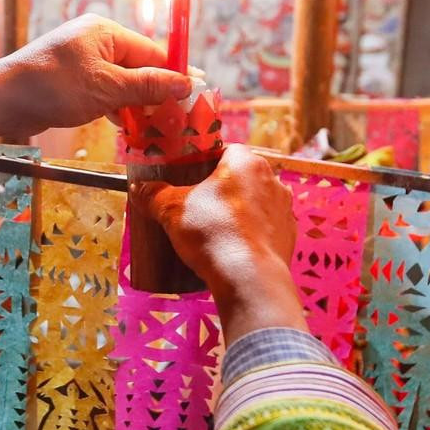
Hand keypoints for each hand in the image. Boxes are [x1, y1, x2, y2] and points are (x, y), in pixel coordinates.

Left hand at [0, 15, 192, 152]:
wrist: (2, 100)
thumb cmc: (54, 87)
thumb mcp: (107, 88)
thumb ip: (148, 86)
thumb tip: (186, 82)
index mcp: (105, 31)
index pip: (152, 51)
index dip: (175, 74)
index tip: (195, 96)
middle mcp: (95, 41)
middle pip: (138, 67)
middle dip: (156, 93)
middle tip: (177, 120)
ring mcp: (81, 62)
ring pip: (121, 83)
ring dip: (136, 106)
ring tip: (156, 130)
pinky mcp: (70, 82)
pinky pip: (104, 93)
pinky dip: (116, 109)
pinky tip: (128, 129)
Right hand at [142, 146, 303, 337]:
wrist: (249, 278)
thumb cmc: (213, 233)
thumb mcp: (172, 210)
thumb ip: (154, 195)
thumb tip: (139, 189)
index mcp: (246, 162)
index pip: (226, 151)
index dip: (206, 164)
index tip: (191, 179)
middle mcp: (273, 179)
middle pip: (241, 178)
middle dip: (222, 190)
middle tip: (199, 207)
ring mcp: (285, 208)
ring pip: (255, 203)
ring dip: (239, 212)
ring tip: (216, 231)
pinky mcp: (290, 236)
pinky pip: (266, 228)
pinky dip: (252, 234)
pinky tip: (235, 248)